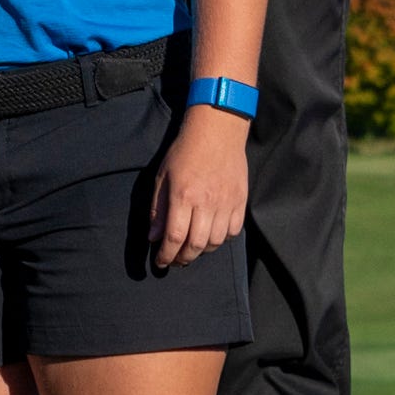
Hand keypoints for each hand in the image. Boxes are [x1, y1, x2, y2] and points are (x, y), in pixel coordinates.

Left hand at [150, 107, 250, 268]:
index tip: (161, 262)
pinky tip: (212, 236)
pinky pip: (233, 231)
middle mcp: (207, 203)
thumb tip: (154, 237)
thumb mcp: (162, 177)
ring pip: (216, 242)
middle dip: (183, 259)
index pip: (174, 237)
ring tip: (192, 250)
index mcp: (183, 196)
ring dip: (202, 251)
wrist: (217, 132)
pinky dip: (222, 239)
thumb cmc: (185, 152)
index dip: (166, 255)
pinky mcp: (240, 201)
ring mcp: (227, 203)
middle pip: (196, 245)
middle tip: (175, 261)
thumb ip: (158, 209)